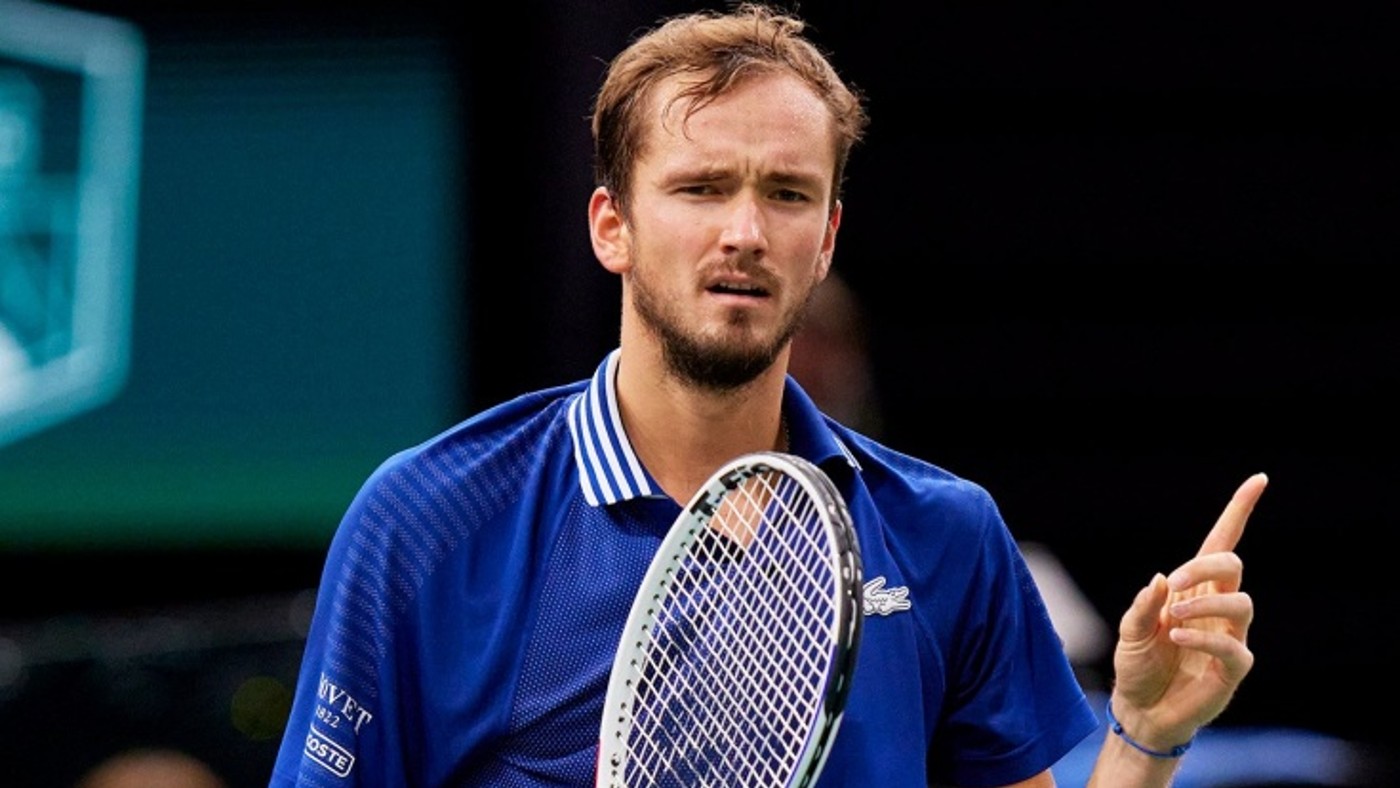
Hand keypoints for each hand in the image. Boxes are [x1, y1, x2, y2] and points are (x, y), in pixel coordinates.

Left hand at [1107, 472, 1267, 750]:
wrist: (1139, 711)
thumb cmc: (1137, 666)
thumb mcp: (1128, 631)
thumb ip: (1144, 605)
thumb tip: (1162, 578)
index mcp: (1192, 591)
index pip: (1221, 544)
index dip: (1238, 512)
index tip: (1258, 480)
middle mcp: (1216, 609)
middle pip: (1232, 566)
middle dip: (1206, 566)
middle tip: (1174, 584)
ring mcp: (1229, 637)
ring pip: (1242, 602)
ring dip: (1206, 603)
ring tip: (1173, 621)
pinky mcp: (1233, 669)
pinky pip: (1234, 647)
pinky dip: (1205, 638)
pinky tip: (1177, 638)